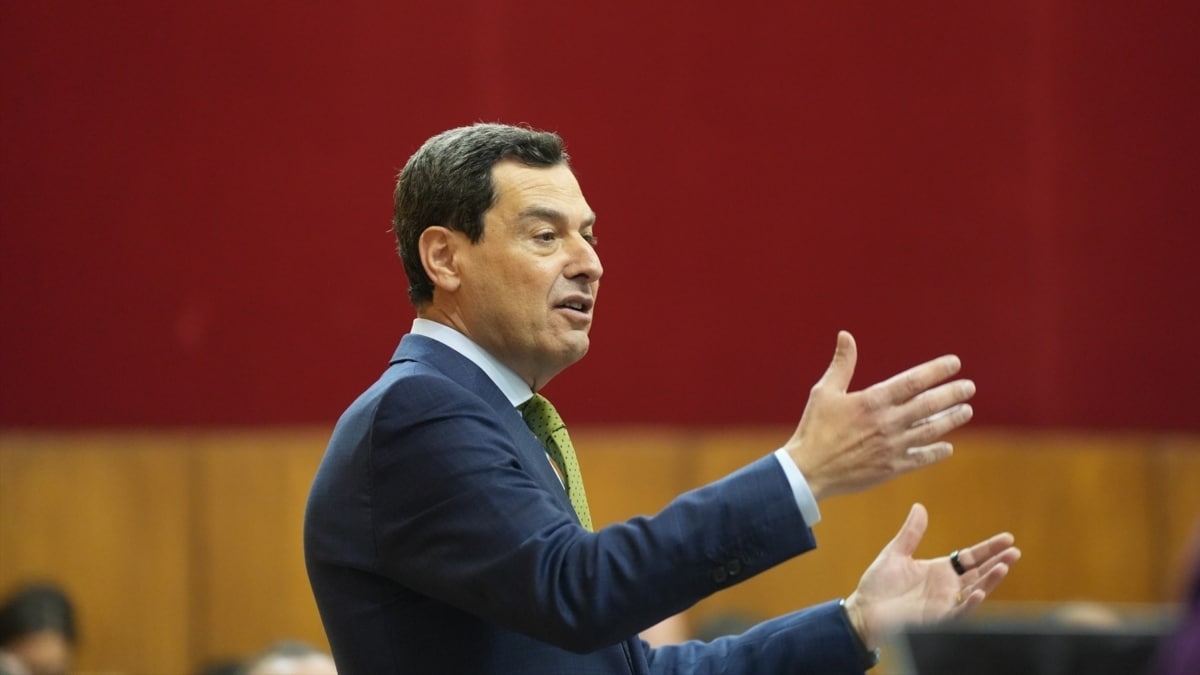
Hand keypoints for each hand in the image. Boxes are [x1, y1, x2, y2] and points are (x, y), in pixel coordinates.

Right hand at [785, 331, 974, 499]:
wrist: (809, 470)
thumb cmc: (814, 428)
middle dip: (953, 394)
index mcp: (873, 400)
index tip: (955, 364)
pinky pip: (922, 458)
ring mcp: (892, 446)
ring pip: (931, 430)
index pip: (914, 381)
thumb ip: (842, 364)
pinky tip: (947, 447)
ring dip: (952, 419)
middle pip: (930, 405)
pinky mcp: (892, 467)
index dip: (937, 371)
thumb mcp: (825, 391)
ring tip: (966, 411)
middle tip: (969, 387)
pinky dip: (937, 452)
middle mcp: (888, 422)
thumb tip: (846, 335)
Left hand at [843, 503, 1019, 647]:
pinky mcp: (936, 618)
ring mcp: (944, 603)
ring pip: (974, 591)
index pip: (971, 558)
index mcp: (940, 571)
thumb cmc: (879, 585)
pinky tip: (979, 593)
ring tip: (1003, 567)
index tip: (1007, 539)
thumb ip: (911, 533)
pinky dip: (969, 604)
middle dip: (997, 563)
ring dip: (990, 581)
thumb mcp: (895, 553)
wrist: (863, 609)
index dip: (989, 549)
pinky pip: (958, 612)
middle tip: (1015, 552)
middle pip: (979, 573)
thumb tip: (919, 507)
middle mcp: (947, 587)